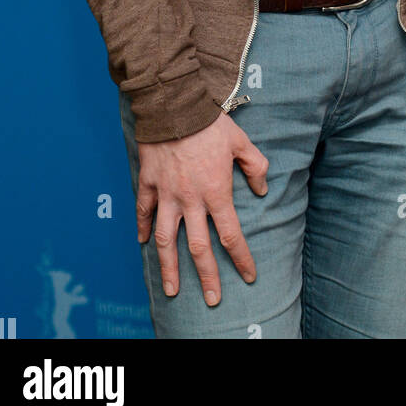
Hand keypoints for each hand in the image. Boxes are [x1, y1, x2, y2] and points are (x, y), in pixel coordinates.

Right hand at [136, 112, 268, 304]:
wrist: (175, 106)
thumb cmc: (210, 123)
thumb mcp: (241, 141)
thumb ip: (255, 167)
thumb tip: (263, 190)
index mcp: (216, 192)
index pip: (231, 235)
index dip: (242, 258)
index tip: (249, 275)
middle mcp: (191, 200)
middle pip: (199, 248)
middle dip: (207, 276)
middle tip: (212, 300)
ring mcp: (166, 194)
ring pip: (166, 240)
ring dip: (169, 267)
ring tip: (172, 290)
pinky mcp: (148, 184)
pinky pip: (143, 211)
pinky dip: (142, 229)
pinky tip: (143, 244)